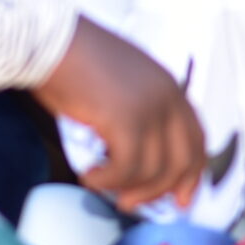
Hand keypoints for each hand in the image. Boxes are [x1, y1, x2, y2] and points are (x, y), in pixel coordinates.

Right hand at [31, 20, 205, 209]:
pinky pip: (127, 168)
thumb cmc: (73, 58)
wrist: (48, 40)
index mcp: (169, 86)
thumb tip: (135, 153)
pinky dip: (108, 180)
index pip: (196, 138)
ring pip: (155, 170)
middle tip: (135, 204)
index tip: (180, 197)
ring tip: (105, 189)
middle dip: (163, 190)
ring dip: (129, 188)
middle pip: (183, 160)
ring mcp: (150, 109)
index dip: (191, 172)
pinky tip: (90, 177)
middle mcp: (167, 97)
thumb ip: (138, 110)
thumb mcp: (121, 81)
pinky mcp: (127, 121)